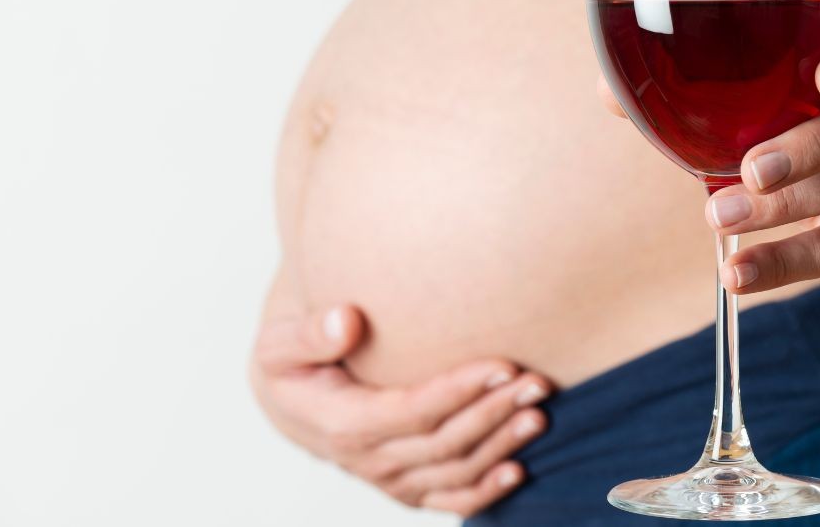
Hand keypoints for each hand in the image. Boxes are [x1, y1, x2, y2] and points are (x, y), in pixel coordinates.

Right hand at [250, 304, 551, 516]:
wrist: (289, 401)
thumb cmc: (290, 362)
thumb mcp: (279, 342)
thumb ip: (308, 333)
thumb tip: (345, 320)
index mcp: (342, 423)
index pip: (414, 410)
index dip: (461, 390)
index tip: (504, 363)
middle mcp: (368, 460)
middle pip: (445, 441)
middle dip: (495, 412)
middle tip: (538, 382)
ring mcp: (389, 479)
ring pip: (455, 470)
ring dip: (501, 445)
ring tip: (539, 412)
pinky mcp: (406, 487)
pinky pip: (450, 499)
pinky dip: (485, 491)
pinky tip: (519, 470)